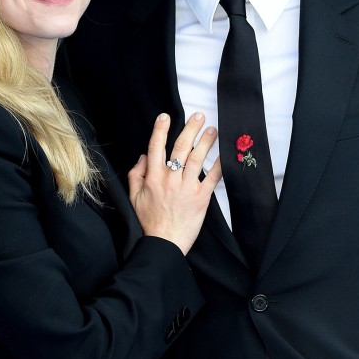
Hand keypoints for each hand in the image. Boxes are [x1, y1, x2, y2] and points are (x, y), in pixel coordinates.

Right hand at [128, 112, 221, 254]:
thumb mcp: (134, 198)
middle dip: (190, 128)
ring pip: (197, 158)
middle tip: (198, 115)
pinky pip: (212, 177)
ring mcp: (187, 187)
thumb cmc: (149, 222)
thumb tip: (143, 157)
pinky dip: (219, 165)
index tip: (165, 116)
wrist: (164, 242)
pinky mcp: (201, 197)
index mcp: (153, 177)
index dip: (160, 130)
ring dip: (206, 141)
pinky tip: (224, 154)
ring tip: (213, 129)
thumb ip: (136, 175)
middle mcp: (170, 179)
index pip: (156, 147)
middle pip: (181, 147)